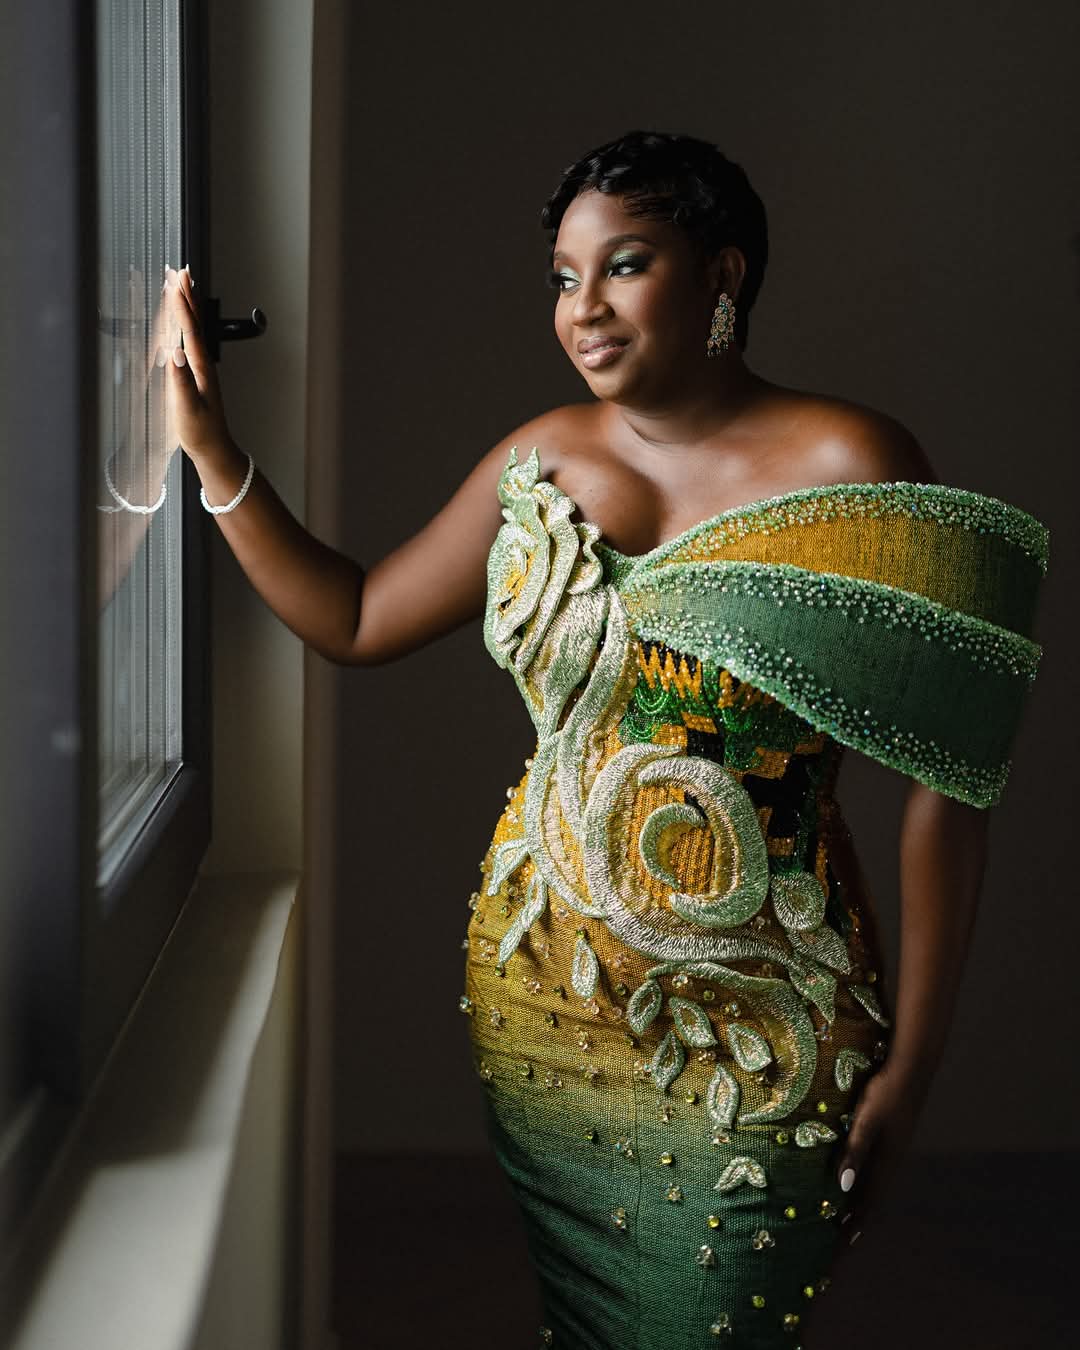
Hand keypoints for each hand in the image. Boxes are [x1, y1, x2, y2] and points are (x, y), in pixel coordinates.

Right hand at [162, 264, 232, 460]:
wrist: (214, 448)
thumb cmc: (200, 432)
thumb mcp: (187, 408)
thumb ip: (181, 381)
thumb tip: (175, 352)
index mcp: (202, 369)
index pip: (191, 331)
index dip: (182, 307)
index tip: (175, 284)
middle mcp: (204, 364)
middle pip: (196, 323)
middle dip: (187, 296)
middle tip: (180, 271)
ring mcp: (202, 368)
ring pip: (195, 329)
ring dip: (188, 305)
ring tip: (181, 285)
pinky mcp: (197, 374)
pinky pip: (191, 340)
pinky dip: (186, 323)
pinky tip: (181, 320)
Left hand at [834, 1064, 926, 1245]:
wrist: (911, 1067)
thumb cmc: (885, 1092)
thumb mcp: (865, 1120)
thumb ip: (855, 1151)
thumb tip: (844, 1185)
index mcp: (887, 1162)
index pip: (869, 1202)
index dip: (856, 1223)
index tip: (842, 1245)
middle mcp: (891, 1161)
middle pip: (871, 1198)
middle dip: (855, 1220)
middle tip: (838, 1240)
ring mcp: (893, 1149)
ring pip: (874, 1185)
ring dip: (859, 1203)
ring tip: (843, 1217)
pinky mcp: (891, 1137)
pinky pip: (875, 1170)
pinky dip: (863, 1183)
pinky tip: (854, 1180)